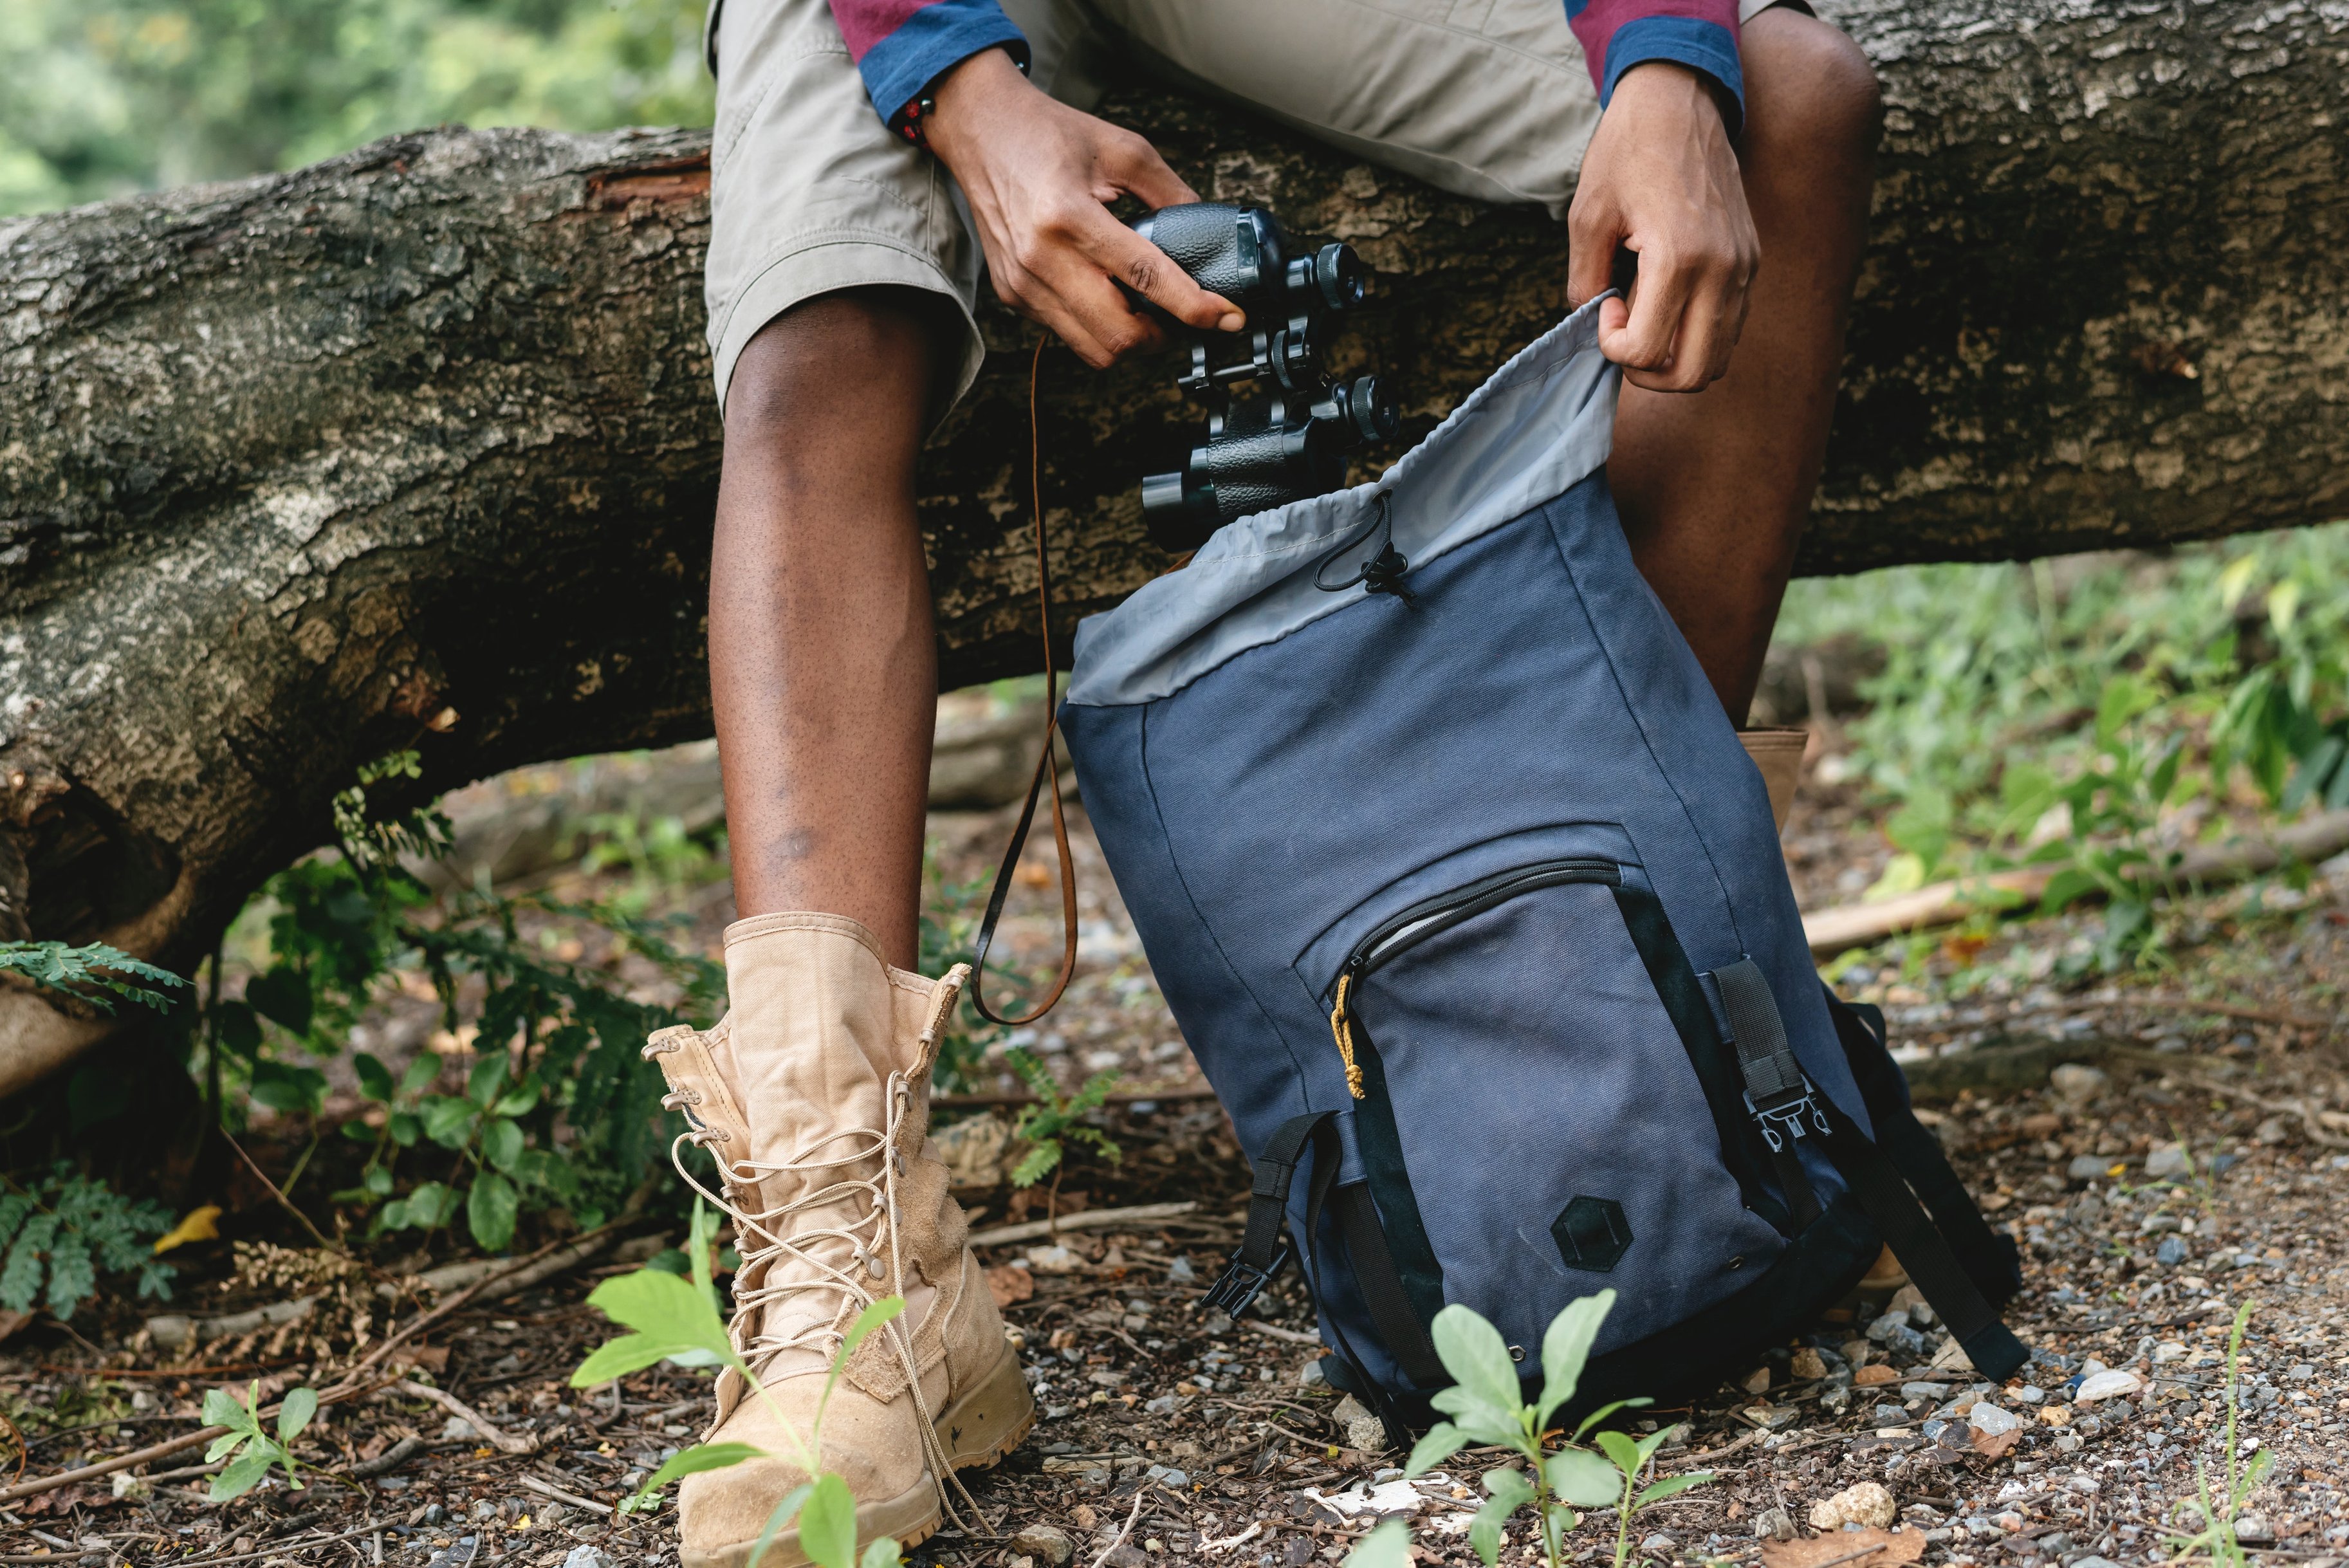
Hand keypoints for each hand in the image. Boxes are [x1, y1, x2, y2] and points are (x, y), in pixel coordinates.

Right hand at [927, 50, 1243, 367]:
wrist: (980, 129)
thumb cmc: (1046, 134)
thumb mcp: (1123, 149)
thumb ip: (1171, 193)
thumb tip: (1206, 231)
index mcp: (1068, 215)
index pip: (1144, 277)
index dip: (1192, 305)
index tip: (1225, 316)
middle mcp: (1040, 257)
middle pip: (1118, 335)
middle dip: (1163, 336)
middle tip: (1185, 317)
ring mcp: (1022, 282)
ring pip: (1094, 348)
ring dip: (1132, 340)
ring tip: (1151, 313)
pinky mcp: (1012, 294)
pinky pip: (1068, 333)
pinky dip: (1100, 328)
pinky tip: (1112, 299)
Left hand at [1566, 63, 1758, 392]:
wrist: (1680, 101)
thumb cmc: (1628, 151)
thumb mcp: (1587, 218)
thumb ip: (1585, 283)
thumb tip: (1591, 321)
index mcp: (1680, 258)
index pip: (1648, 353)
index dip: (1613, 346)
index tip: (1605, 306)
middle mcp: (1723, 269)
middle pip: (1693, 375)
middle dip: (1648, 372)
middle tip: (1623, 335)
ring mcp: (1744, 267)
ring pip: (1717, 358)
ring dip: (1675, 358)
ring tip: (1645, 317)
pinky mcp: (1752, 261)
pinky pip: (1730, 326)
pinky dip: (1697, 335)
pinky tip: (1668, 300)